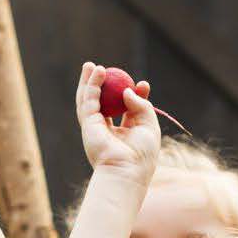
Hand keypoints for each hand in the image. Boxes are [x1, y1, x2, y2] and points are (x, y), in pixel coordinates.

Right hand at [74, 62, 157, 181]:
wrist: (126, 171)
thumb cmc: (142, 155)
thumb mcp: (149, 126)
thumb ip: (141, 106)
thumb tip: (128, 90)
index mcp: (125, 134)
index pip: (126, 111)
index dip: (133, 96)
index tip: (142, 85)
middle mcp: (108, 132)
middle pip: (103, 104)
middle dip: (102, 87)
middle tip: (104, 69)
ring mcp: (96, 129)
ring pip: (89, 102)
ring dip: (90, 83)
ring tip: (91, 66)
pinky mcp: (88, 126)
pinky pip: (89, 101)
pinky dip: (92, 85)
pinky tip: (97, 72)